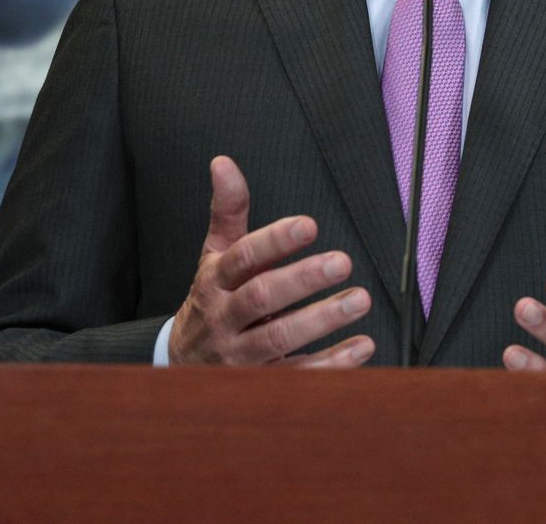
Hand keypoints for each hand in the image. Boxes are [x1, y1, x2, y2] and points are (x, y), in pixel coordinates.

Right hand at [167, 156, 374, 366]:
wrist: (184, 365)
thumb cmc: (212, 299)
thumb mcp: (214, 255)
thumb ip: (227, 211)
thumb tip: (223, 162)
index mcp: (214, 281)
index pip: (242, 258)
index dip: (273, 241)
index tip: (308, 225)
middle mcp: (224, 317)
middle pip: (261, 297)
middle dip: (302, 280)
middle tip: (343, 262)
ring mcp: (239, 355)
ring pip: (278, 339)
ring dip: (321, 320)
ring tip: (359, 300)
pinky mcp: (259, 383)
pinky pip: (297, 376)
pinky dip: (331, 364)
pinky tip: (362, 346)